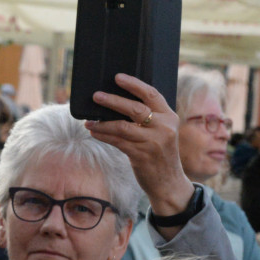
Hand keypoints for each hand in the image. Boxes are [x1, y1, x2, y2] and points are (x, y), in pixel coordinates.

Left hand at [84, 74, 194, 228]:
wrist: (169, 182)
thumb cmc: (160, 153)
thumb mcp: (161, 132)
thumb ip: (147, 118)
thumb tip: (115, 104)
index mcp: (169, 116)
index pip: (151, 94)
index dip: (134, 84)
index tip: (117, 77)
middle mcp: (164, 127)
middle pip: (134, 108)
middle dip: (112, 101)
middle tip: (96, 96)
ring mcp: (153, 142)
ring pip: (122, 127)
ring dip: (102, 123)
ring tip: (89, 121)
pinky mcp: (142, 156)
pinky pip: (117, 142)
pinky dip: (104, 136)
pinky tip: (94, 132)